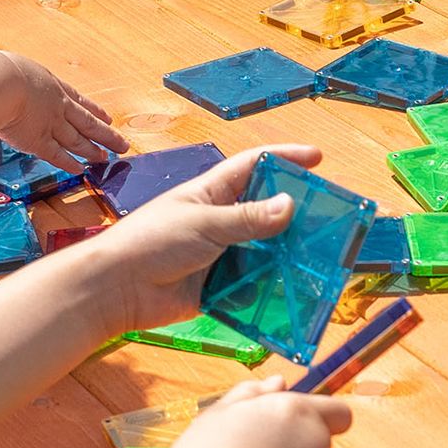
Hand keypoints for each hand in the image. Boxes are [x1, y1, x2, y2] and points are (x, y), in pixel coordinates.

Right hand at [0, 51, 128, 168]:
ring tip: (105, 159)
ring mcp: (50, 125)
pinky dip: (70, 163)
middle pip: (88, 123)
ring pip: (77, 141)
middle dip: (106, 135)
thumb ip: (13, 75)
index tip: (108, 119)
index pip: (79, 100)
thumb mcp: (12, 67)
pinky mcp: (38, 142)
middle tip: (122, 144)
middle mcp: (57, 107)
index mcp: (52, 86)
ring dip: (92, 151)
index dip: (95, 111)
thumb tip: (0, 72)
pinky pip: (58, 156)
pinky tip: (80, 170)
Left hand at [77, 144, 322, 337]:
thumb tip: (291, 204)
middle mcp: (220, 220)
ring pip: (264, 250)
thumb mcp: (204, 223)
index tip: (317, 157)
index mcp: (212, 192)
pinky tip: (292, 289)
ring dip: (286, 254)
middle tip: (331, 216)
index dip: (284, 158)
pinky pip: (253, 285)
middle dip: (296, 213)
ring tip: (320, 256)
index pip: (254, 166)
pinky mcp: (219, 285)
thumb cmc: (150, 242)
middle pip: (266, 210)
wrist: (117, 289)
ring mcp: (220, 254)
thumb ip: (248, 218)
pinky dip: (270, 287)